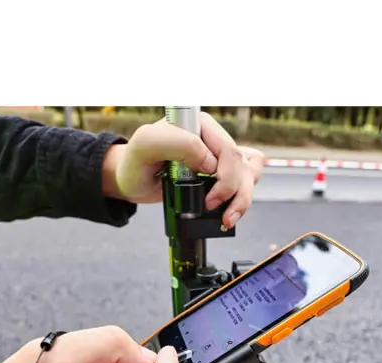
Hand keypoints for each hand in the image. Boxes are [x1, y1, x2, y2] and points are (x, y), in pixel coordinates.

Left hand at [102, 112, 264, 228]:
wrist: (132, 181)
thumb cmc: (135, 162)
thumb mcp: (146, 146)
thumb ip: (178, 143)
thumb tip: (210, 161)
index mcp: (198, 125)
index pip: (227, 149)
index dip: (224, 175)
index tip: (208, 197)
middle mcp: (212, 138)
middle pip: (241, 164)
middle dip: (232, 191)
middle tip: (211, 206)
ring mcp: (218, 157)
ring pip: (249, 173)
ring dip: (242, 198)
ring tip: (226, 218)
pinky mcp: (220, 173)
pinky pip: (247, 179)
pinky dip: (243, 196)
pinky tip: (229, 209)